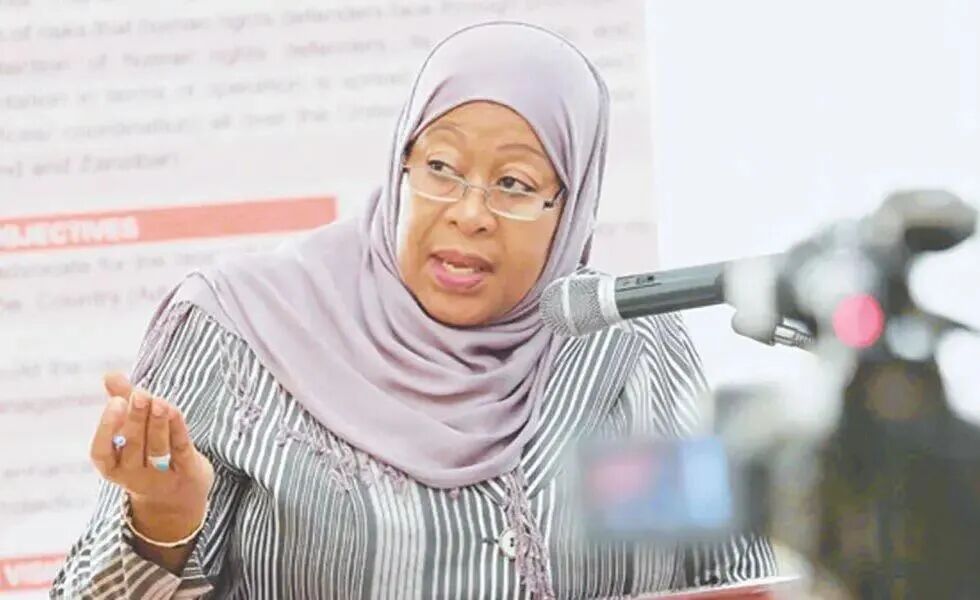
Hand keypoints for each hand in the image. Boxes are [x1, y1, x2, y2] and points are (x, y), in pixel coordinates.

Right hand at [90, 372, 214, 540]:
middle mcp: (134, 475)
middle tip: (139, 395)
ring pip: (157, 448)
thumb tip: (110, 374)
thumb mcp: (133, 433)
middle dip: (136, 420)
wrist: (177, 498)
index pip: (102, 453)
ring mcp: (161, 476)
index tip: (115, 402)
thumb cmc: (148, 456)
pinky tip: (174, 411)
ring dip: (158, 423)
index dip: (107, 428)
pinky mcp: (187, 472)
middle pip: (133, 446)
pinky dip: (177, 429)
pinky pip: (180, 449)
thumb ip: (124, 402)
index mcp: (114, 467)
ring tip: (159, 401)